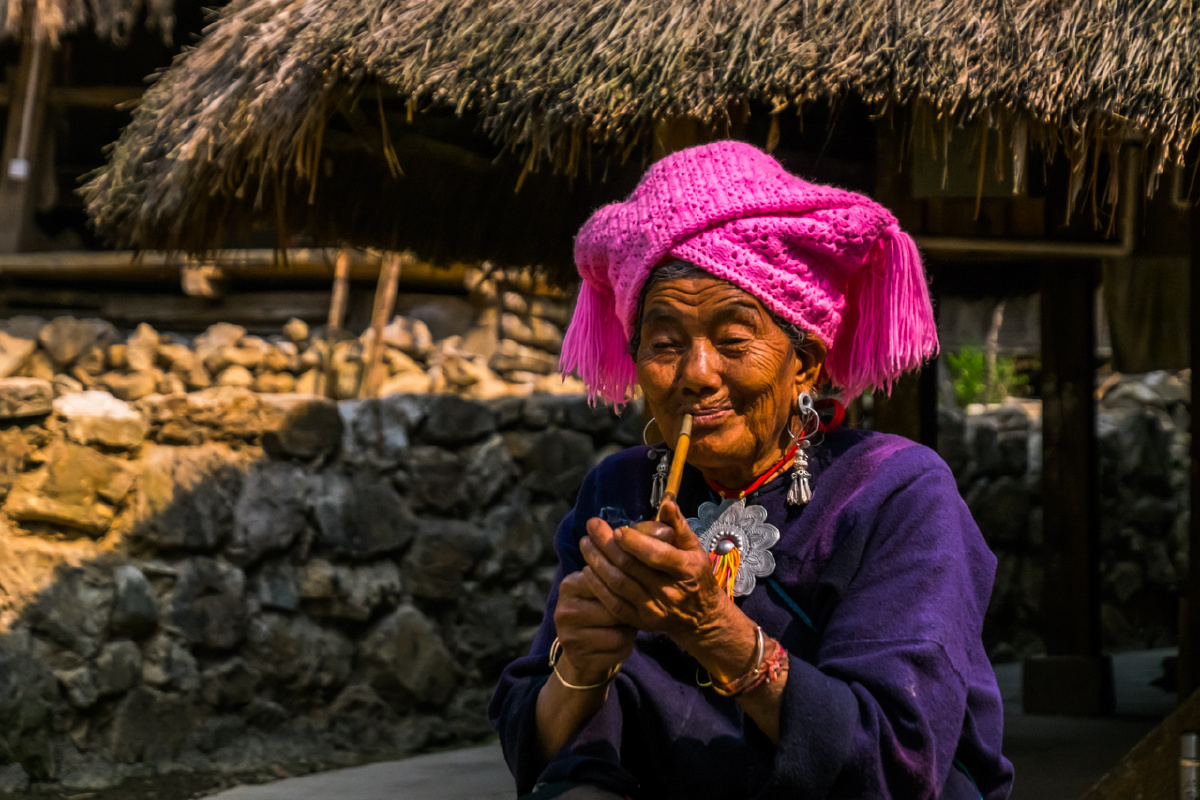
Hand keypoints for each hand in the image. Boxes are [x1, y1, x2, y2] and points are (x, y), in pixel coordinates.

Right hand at [552, 570, 635, 685]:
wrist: (579, 645)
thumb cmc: (595, 608)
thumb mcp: (598, 587)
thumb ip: (613, 576)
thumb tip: (638, 569)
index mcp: (569, 585)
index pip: (609, 584)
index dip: (628, 591)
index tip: (633, 593)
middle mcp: (564, 611)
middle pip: (615, 611)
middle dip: (630, 614)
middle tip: (632, 614)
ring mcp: (569, 638)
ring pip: (619, 635)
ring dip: (630, 633)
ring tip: (626, 628)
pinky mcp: (579, 659)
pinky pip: (618, 653)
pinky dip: (626, 648)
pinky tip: (619, 644)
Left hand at [580, 499, 730, 642]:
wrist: (702, 617)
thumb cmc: (696, 575)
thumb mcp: (694, 548)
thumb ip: (678, 524)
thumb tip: (667, 501)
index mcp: (686, 570)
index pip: (656, 555)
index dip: (634, 542)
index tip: (617, 528)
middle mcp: (670, 592)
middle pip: (631, 567)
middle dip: (606, 544)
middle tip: (592, 526)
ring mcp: (654, 609)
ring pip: (618, 584)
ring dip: (597, 562)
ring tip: (586, 544)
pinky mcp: (641, 622)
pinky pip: (613, 604)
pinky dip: (597, 586)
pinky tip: (588, 570)